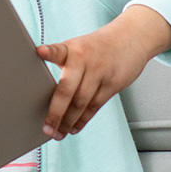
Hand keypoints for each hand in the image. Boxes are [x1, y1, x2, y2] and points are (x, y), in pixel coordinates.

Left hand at [36, 4, 170, 139]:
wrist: (131, 38)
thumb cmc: (97, 47)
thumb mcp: (78, 46)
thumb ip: (61, 61)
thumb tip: (41, 87)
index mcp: (73, 49)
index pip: (58, 50)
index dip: (48, 52)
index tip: (39, 52)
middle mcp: (86, 60)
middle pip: (68, 89)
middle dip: (56, 112)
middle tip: (46, 129)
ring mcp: (100, 73)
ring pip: (82, 102)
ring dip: (68, 121)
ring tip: (58, 134)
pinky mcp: (113, 84)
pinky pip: (95, 106)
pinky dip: (83, 120)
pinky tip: (73, 128)